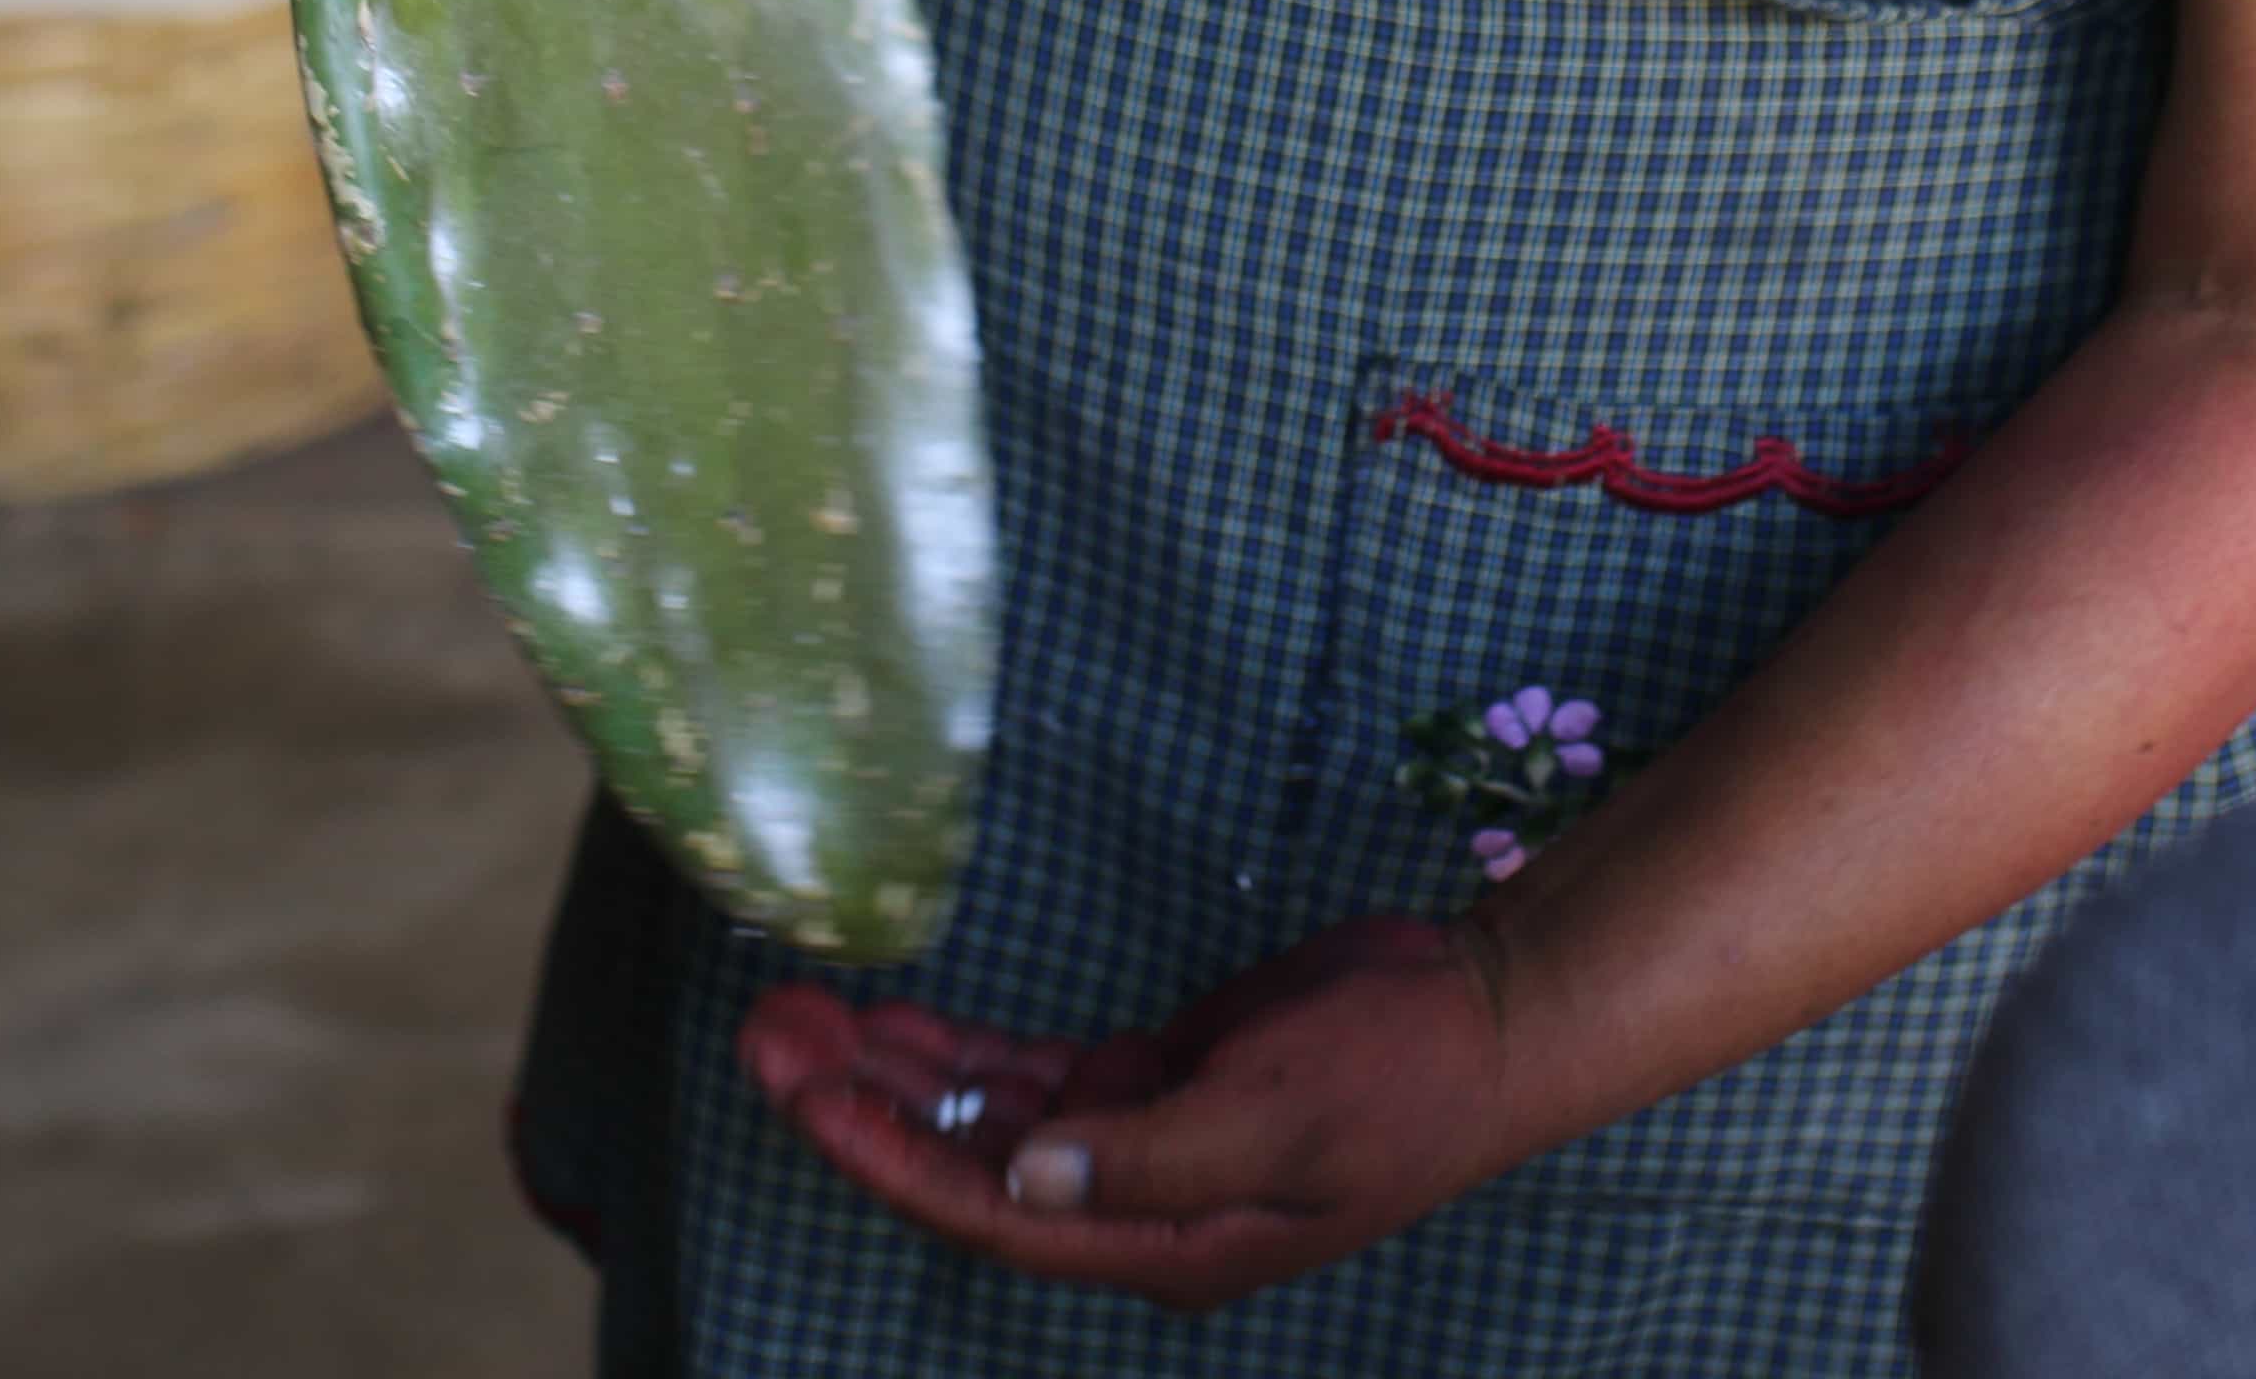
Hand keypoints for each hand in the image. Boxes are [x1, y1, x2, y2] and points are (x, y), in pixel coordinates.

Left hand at [741, 916, 1534, 1312]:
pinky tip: (890, 1019)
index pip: (988, 1212)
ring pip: (984, 1117)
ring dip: (893, 1071)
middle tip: (768, 1028)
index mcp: (1159, 1242)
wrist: (1488, 1014)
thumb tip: (1024, 1173)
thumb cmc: (1402, 1075)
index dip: (887, 1159)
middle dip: (860, 1102)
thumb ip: (1147, 1155)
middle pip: (964, 1164)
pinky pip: (1027, 1076)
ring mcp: (1135, 1141)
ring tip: (797, 1014)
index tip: (804, 1095)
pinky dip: (957, 1051)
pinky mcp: (1150, 1081)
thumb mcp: (1278, 1117)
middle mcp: (1129, 1205)